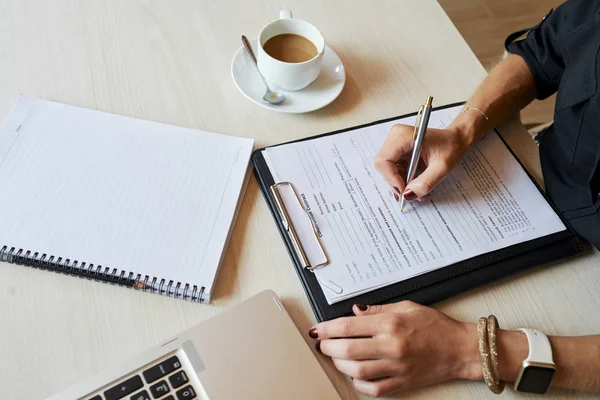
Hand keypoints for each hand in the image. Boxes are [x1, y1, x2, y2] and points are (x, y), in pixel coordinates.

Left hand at [309, 302, 480, 397]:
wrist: (459, 349)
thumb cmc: (435, 326)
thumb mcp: (406, 306)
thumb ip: (378, 309)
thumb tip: (355, 311)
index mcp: (391, 324)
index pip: (348, 327)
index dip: (327, 329)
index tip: (317, 329)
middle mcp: (392, 346)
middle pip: (348, 350)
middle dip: (328, 347)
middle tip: (322, 344)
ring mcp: (397, 367)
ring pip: (357, 371)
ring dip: (340, 365)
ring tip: (335, 358)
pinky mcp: (403, 382)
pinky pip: (375, 389)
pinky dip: (359, 384)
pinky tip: (355, 376)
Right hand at [374, 124, 473, 199]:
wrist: (456, 139)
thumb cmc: (451, 146)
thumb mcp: (442, 167)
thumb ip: (425, 183)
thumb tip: (408, 195)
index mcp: (404, 136)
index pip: (384, 160)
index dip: (392, 178)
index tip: (404, 191)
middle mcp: (396, 137)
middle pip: (383, 166)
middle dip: (396, 182)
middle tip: (411, 193)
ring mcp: (395, 143)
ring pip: (387, 169)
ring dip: (399, 182)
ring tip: (416, 189)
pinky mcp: (398, 150)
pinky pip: (392, 169)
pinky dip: (402, 179)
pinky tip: (414, 182)